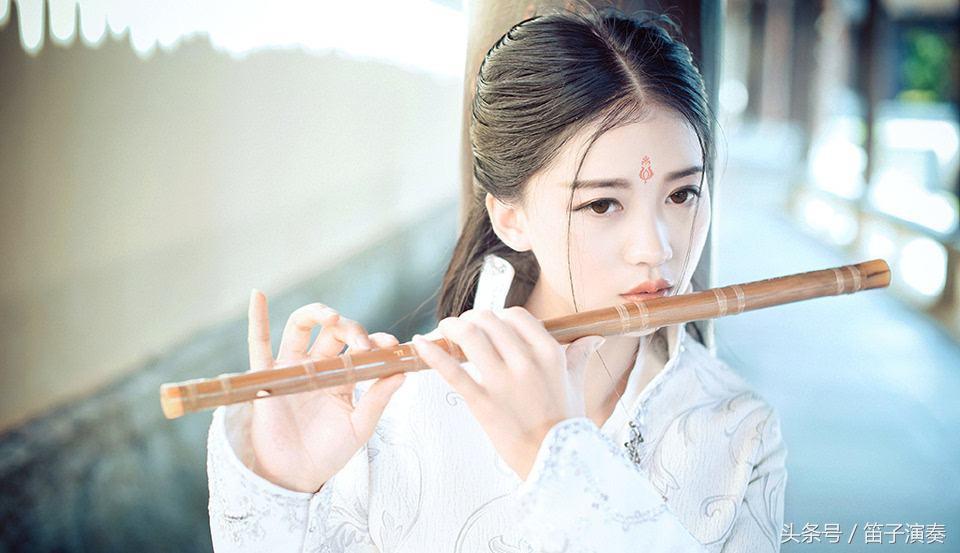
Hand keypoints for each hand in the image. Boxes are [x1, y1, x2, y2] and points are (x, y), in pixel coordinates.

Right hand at [246, 290, 405, 492]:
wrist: (296, 475)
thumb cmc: (329, 452)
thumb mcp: (360, 426)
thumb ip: (378, 399)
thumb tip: (402, 371)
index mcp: (343, 376)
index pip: (361, 347)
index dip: (377, 341)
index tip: (392, 345)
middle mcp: (318, 366)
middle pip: (334, 332)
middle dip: (351, 328)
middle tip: (362, 342)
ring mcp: (293, 367)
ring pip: (301, 327)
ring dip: (316, 313)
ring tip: (331, 316)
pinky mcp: (268, 376)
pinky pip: (257, 343)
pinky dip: (257, 317)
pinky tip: (258, 295)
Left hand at [411, 307, 603, 479]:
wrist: (555, 463)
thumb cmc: (566, 424)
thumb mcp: (576, 384)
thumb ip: (578, 355)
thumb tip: (592, 337)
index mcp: (549, 354)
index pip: (516, 315)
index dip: (499, 316)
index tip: (491, 324)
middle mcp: (525, 362)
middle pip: (488, 321)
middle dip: (472, 319)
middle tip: (464, 327)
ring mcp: (502, 382)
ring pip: (469, 336)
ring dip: (452, 327)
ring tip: (445, 330)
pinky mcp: (482, 402)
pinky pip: (452, 371)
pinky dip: (432, 354)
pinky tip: (419, 343)